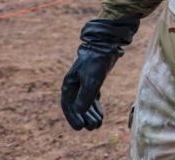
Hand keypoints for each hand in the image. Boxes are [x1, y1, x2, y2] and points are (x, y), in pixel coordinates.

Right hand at [60, 16, 138, 130]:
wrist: (106, 45)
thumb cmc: (97, 61)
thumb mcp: (92, 79)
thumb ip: (86, 95)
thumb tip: (80, 111)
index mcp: (68, 83)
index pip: (67, 105)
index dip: (73, 117)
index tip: (80, 127)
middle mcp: (74, 85)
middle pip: (77, 106)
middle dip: (84, 117)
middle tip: (92, 128)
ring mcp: (83, 83)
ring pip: (85, 103)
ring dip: (90, 114)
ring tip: (97, 125)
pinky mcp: (93, 82)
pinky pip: (92, 99)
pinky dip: (95, 107)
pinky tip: (100, 116)